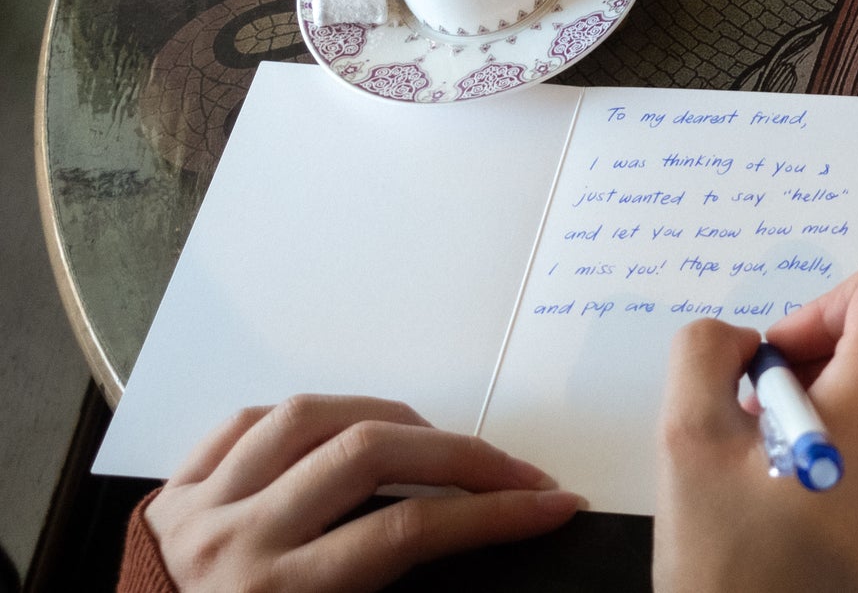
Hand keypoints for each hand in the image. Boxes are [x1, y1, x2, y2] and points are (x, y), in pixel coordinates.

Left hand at [144, 395, 579, 592]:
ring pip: (305, 418)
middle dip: (461, 456)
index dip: (492, 514)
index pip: (407, 533)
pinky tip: (339, 430)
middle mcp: (234, 543)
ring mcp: (197, 510)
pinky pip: (240, 425)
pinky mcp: (167, 496)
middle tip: (519, 473)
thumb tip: (467, 543)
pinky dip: (299, 419)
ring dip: (386, 418)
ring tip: (434, 441)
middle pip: (368, 457)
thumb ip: (386, 591)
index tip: (552, 504)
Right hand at [652, 259, 857, 592]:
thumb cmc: (732, 565)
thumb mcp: (685, 440)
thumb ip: (705, 351)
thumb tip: (741, 341)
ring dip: (839, 415)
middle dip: (820, 365)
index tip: (775, 364)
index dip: (822, 305)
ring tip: (780, 474)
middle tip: (758, 421)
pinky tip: (811, 513)